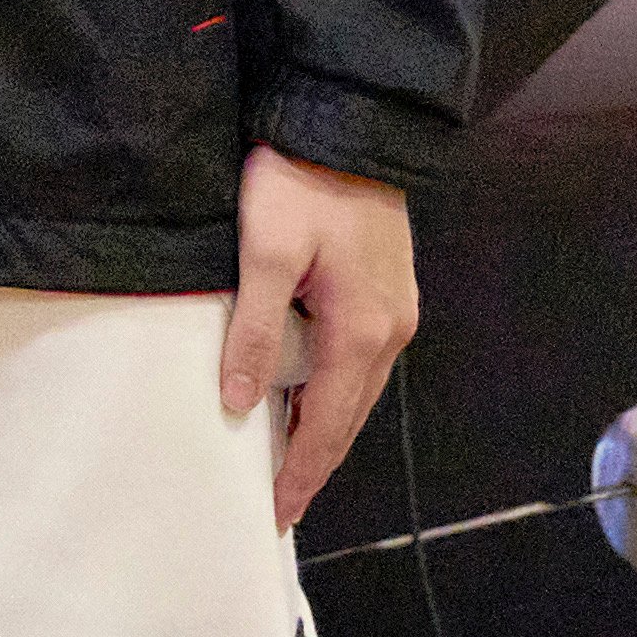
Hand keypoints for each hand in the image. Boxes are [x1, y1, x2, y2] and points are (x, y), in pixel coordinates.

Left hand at [223, 147, 417, 529]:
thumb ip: (255, 331)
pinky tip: (304, 398)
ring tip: (285, 462)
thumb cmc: (299, 181)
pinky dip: (333, 392)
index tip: (275, 516)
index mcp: (360, 332)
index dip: (300, 474)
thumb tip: (241, 403)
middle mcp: (390, 330)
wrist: (346, 120)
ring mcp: (395, 310)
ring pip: (356, 390)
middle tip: (276, 503)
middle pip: (348, 417)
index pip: (326, 426)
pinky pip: (359, 361)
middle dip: (313, 462)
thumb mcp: (265, 254)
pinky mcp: (387, 289)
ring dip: (323, 428)